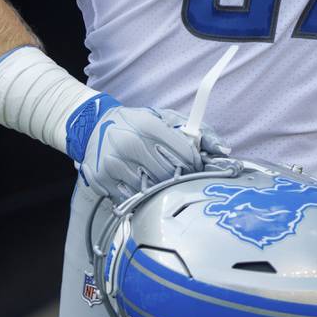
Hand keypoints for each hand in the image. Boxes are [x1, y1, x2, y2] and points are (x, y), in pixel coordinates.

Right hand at [76, 104, 226, 201]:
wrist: (93, 126)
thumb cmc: (134, 123)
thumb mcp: (162, 118)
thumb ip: (194, 131)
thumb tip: (223, 150)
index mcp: (148, 125)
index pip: (184, 154)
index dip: (195, 164)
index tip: (196, 168)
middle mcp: (130, 143)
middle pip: (170, 175)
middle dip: (179, 179)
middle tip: (179, 178)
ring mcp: (115, 163)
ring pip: (151, 190)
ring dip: (159, 190)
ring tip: (157, 181)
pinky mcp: (103, 179)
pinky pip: (131, 199)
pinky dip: (139, 197)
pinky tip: (140, 186)